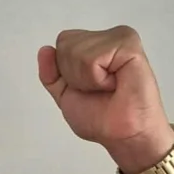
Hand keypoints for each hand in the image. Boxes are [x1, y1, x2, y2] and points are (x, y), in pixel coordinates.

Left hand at [37, 26, 173, 172]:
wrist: (124, 136)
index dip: (66, 71)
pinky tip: (115, 84)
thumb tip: (45, 49)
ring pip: (75, 51)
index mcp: (96, 44)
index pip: (63, 42)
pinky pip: (92, 59)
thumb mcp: (64, 94)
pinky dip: (97, 79)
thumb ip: (51, 73)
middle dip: (74, 75)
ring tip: (109, 87)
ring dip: (87, 79)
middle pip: (65, 43)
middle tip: (100, 89)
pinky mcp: (129, 45)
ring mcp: (120, 37)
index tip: (90, 87)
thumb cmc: (103, 117)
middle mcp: (109, 37)